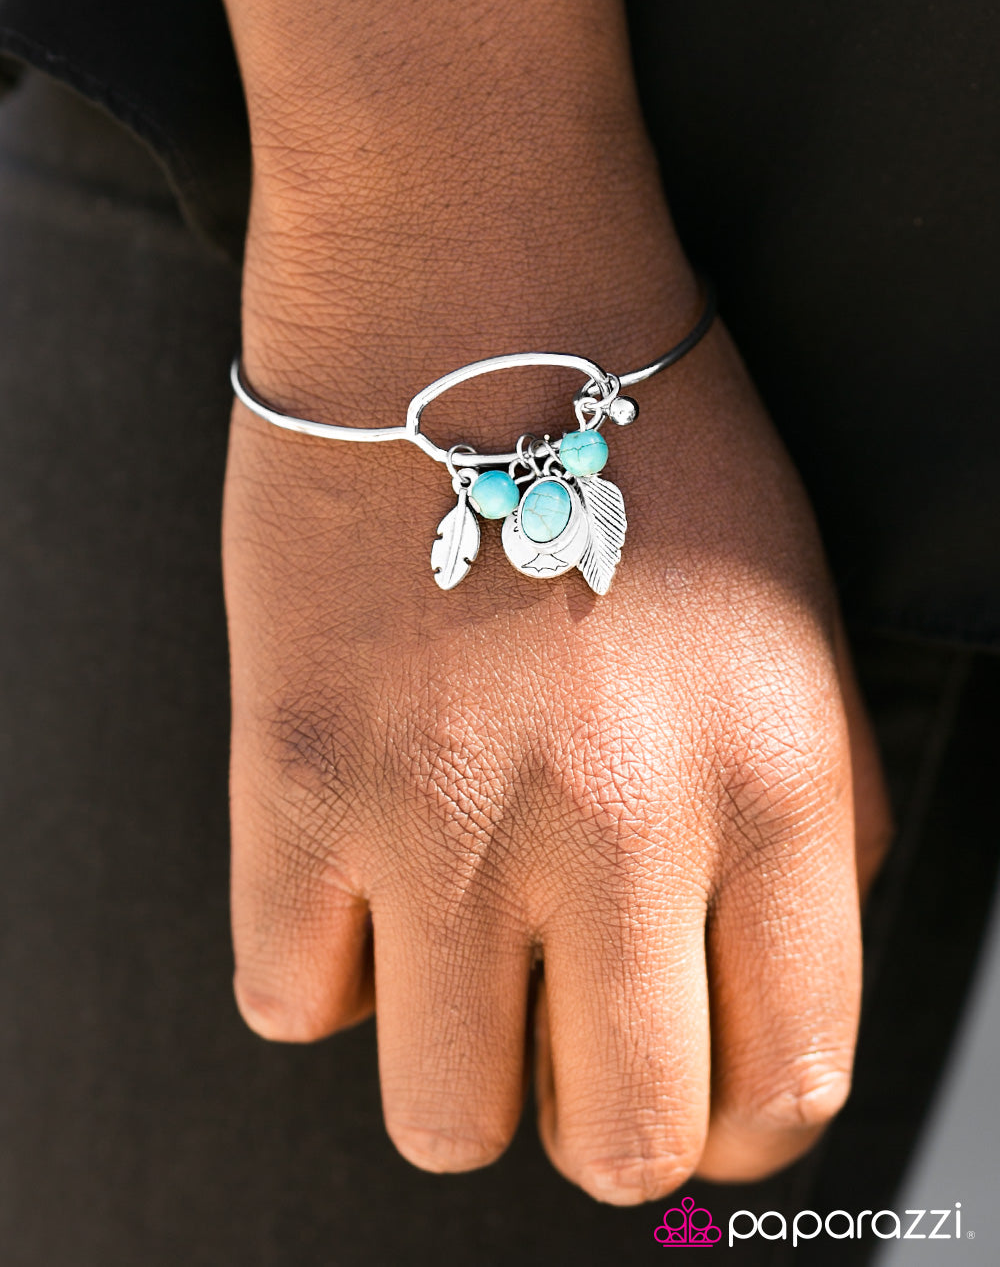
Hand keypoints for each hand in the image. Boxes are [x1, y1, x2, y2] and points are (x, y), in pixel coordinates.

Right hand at [223, 242, 891, 1202]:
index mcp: (775, 781)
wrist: (467, 293)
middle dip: (598, 1110)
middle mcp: (623, 822)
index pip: (789, 1082)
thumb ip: (815, 814)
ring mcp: (444, 812)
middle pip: (620, 1141)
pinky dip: (327, 961)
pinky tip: (358, 864)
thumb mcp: (799, 623)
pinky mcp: (295, 777)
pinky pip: (291, 999)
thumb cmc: (641, 438)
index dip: (741, 1114)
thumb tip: (770, 959)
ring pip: (444, 1119)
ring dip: (455, 1057)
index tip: (699, 1078)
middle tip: (568, 1021)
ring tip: (454, 939)